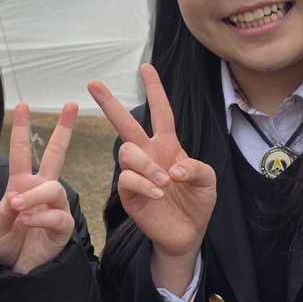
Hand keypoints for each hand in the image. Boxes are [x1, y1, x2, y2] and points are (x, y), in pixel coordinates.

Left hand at [0, 102, 78, 274]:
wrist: (17, 270)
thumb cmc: (7, 244)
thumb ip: (4, 209)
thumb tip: (18, 197)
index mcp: (22, 184)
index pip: (22, 151)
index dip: (21, 129)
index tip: (23, 106)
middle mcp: (42, 190)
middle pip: (56, 155)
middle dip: (64, 130)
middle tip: (72, 106)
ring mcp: (55, 207)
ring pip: (53, 188)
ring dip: (33, 196)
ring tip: (16, 207)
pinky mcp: (63, 226)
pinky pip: (57, 215)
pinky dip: (38, 217)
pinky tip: (24, 221)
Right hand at [87, 64, 215, 293]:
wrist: (188, 234)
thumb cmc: (197, 203)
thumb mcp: (208, 181)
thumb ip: (197, 169)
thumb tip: (174, 168)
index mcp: (168, 146)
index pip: (160, 112)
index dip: (154, 90)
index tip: (146, 68)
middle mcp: (149, 155)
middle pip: (126, 124)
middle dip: (110, 103)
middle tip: (93, 83)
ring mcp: (136, 173)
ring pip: (127, 152)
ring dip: (145, 165)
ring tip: (164, 182)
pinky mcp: (129, 193)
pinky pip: (127, 179)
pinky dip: (143, 183)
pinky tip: (158, 192)